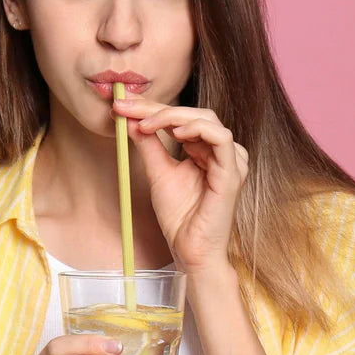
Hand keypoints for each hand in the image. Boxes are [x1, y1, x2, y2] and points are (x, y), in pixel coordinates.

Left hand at [112, 97, 247, 273]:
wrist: (190, 250)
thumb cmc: (180, 217)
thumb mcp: (157, 172)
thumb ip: (148, 144)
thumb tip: (129, 119)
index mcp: (205, 149)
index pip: (180, 118)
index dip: (151, 108)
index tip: (122, 104)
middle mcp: (220, 151)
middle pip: (193, 114)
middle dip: (156, 107)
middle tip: (126, 107)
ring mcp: (230, 161)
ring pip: (206, 120)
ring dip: (173, 116)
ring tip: (146, 123)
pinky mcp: (232, 173)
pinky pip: (220, 139)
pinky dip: (198, 130)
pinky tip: (176, 133)